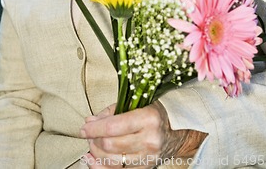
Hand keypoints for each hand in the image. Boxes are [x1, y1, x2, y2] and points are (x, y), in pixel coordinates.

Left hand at [80, 101, 206, 167]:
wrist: (180, 131)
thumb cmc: (156, 113)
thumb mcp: (137, 103)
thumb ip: (112, 111)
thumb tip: (91, 121)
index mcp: (148, 118)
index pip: (113, 126)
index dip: (95, 128)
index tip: (84, 127)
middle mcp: (149, 139)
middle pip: (111, 145)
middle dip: (94, 139)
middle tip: (88, 133)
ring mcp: (149, 156)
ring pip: (113, 160)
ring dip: (96, 153)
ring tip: (91, 144)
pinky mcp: (147, 168)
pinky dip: (103, 166)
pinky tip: (94, 160)